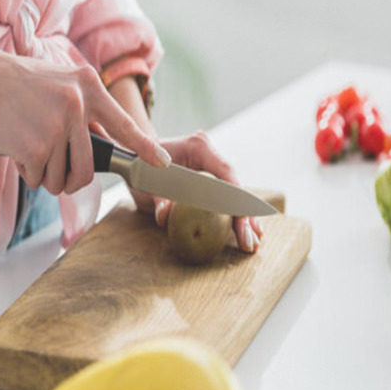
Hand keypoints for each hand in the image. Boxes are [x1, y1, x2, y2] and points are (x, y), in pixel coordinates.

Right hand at [0, 53, 170, 193]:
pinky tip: (18, 148)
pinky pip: (37, 179)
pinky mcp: (34, 148)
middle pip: (88, 169)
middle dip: (73, 180)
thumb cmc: (23, 84)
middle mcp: (77, 107)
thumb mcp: (65, 83)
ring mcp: (56, 129)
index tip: (163, 162)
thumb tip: (108, 144)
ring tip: (31, 148)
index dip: (146, 147)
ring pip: (60, 178)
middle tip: (61, 174)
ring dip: (45, 175)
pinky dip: (27, 172)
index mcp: (89, 88)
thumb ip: (88, 109)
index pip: (125, 124)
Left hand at [130, 131, 263, 253]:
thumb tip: (165, 216)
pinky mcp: (211, 181)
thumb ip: (157, 199)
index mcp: (198, 147)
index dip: (236, 198)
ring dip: (244, 219)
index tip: (244, 218)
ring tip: (254, 242)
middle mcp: (210, 155)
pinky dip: (234, 217)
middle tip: (250, 240)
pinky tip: (246, 233)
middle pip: (234, 186)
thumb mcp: (145, 183)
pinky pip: (226, 200)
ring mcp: (212, 167)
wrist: (137, 161)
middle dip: (244, 215)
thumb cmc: (140, 167)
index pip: (225, 172)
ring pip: (234, 195)